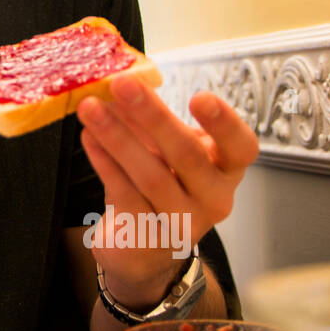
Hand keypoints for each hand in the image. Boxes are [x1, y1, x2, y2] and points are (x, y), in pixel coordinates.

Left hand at [75, 80, 257, 309]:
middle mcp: (213, 199)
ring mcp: (183, 224)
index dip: (224, 123)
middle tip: (122, 84)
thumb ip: (154, 122)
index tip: (199, 97)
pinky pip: (124, 194)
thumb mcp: (168, 152)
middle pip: (187, 155)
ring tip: (90, 107)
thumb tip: (124, 80)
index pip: (241, 147)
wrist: (146, 249)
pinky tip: (88, 137)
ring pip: (151, 176)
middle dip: (152, 115)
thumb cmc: (163, 185)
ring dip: (116, 136)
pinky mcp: (148, 239)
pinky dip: (104, 161)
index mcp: (226, 170)